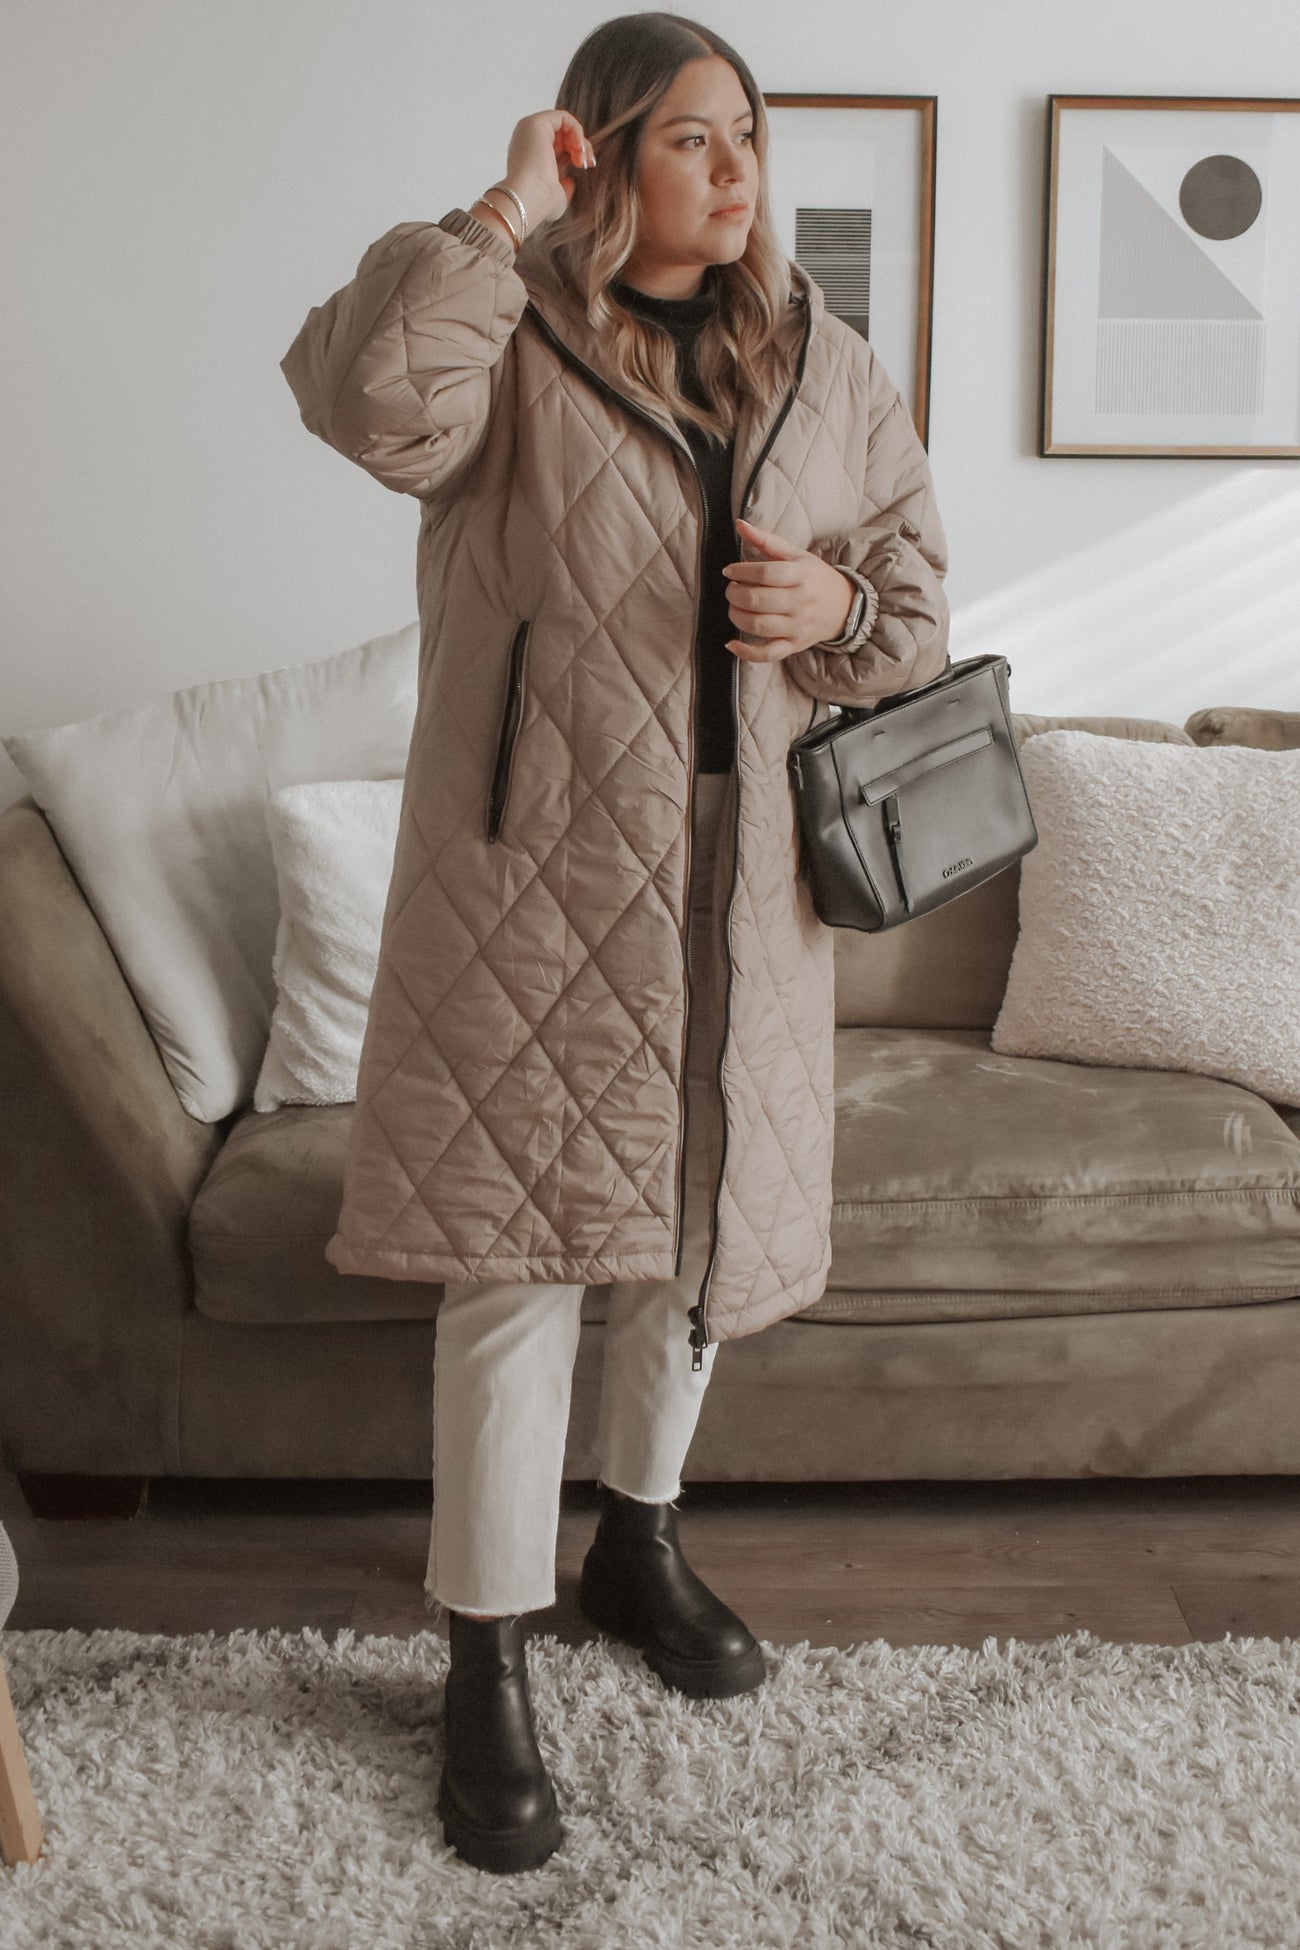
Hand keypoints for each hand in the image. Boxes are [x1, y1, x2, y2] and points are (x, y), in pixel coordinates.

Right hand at [499, 110, 597, 228]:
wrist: (527, 200)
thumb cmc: (539, 203)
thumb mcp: (557, 196)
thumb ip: (564, 186)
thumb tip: (570, 181)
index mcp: (531, 157)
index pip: (560, 146)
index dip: (576, 153)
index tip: (585, 168)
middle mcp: (528, 141)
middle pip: (563, 134)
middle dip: (581, 147)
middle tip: (588, 164)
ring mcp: (530, 130)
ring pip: (564, 125)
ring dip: (580, 140)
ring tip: (582, 160)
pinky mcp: (535, 123)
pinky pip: (563, 117)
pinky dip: (576, 130)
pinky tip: (578, 148)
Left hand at [722, 518, 859, 661]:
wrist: (843, 606)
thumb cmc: (814, 578)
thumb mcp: (796, 555)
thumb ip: (767, 541)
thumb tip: (740, 524)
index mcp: (801, 575)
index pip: (765, 573)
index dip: (741, 571)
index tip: (729, 570)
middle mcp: (800, 602)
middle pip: (758, 600)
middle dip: (735, 594)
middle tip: (731, 589)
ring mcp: (797, 627)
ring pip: (758, 626)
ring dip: (737, 616)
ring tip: (734, 606)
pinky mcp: (793, 646)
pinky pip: (767, 654)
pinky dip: (746, 652)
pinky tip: (731, 643)